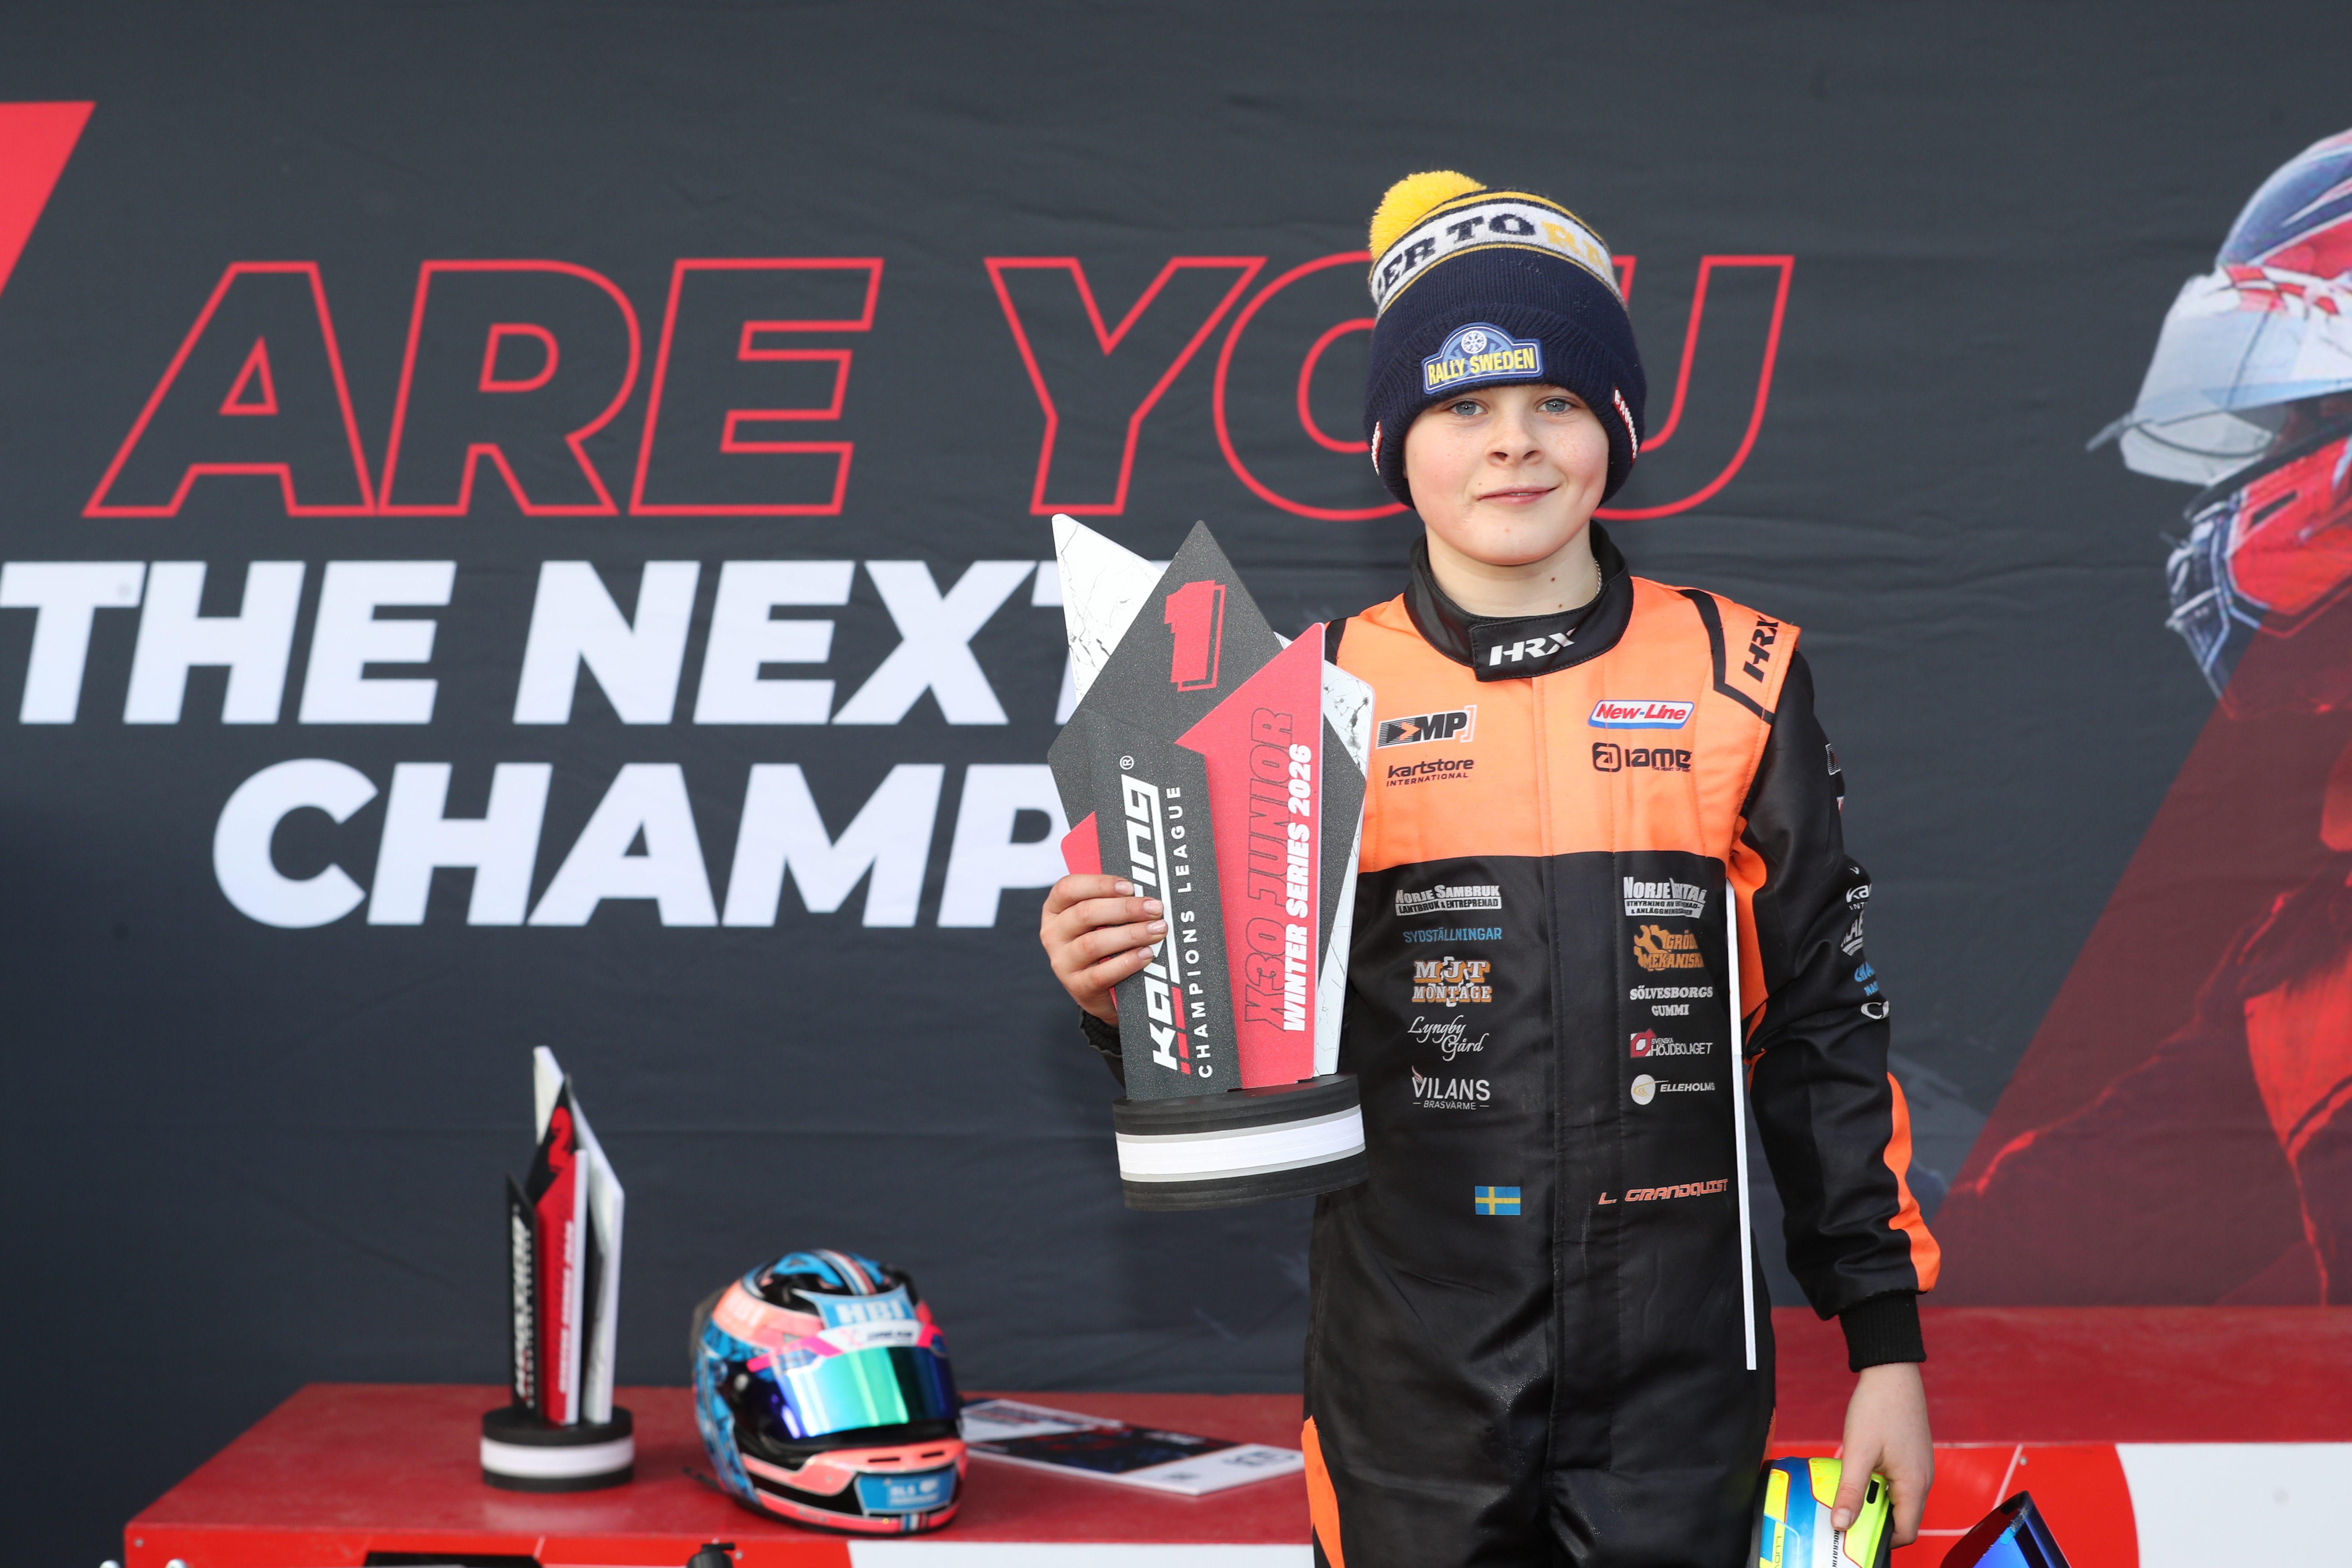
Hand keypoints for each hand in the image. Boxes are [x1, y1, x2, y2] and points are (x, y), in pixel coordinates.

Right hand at [1039, 873, 1165, 1023]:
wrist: (1100, 991)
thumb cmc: (1104, 944)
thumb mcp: (1100, 919)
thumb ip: (1114, 902)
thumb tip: (1143, 893)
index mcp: (1055, 909)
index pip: (1068, 888)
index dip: (1100, 884)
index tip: (1130, 886)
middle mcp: (1053, 934)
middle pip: (1085, 914)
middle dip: (1125, 909)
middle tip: (1155, 908)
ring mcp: (1062, 962)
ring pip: (1093, 943)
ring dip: (1130, 934)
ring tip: (1157, 930)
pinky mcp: (1077, 986)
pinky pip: (1101, 974)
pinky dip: (1127, 962)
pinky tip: (1146, 954)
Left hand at [1837, 1361, 1931, 1545]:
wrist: (1892, 1373)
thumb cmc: (1879, 1407)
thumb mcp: (1859, 1452)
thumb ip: (1851, 1491)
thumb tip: (1841, 1523)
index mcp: (1915, 1484)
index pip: (1905, 1532)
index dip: (1882, 1540)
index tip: (1855, 1537)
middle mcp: (1923, 1480)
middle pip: (1902, 1518)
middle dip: (1875, 1521)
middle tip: (1846, 1513)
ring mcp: (1919, 1468)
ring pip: (1898, 1500)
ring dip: (1875, 1501)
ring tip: (1850, 1491)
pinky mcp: (1912, 1457)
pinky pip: (1897, 1483)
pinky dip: (1879, 1485)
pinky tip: (1860, 1473)